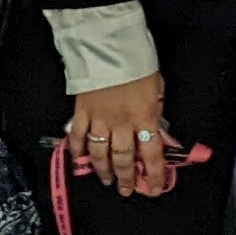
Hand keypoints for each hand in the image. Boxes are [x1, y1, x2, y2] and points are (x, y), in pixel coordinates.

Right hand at [62, 73, 180, 195]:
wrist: (109, 44)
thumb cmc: (138, 62)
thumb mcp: (157, 88)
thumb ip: (155, 112)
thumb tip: (157, 132)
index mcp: (145, 117)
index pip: (152, 155)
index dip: (153, 175)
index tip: (154, 188)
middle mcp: (122, 124)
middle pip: (124, 159)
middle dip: (125, 177)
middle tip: (124, 189)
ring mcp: (99, 119)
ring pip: (100, 153)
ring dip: (103, 169)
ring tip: (106, 179)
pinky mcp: (82, 111)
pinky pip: (79, 136)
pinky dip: (78, 149)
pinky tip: (79, 159)